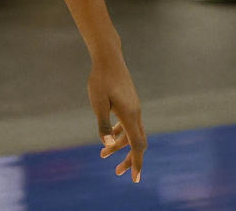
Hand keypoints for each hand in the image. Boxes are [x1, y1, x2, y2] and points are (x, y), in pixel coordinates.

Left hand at [89, 53, 145, 182]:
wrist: (108, 58)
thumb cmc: (100, 79)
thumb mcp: (97, 102)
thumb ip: (102, 123)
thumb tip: (106, 144)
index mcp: (130, 115)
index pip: (137, 145)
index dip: (136, 163)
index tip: (135, 178)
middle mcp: (135, 113)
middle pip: (138, 143)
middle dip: (129, 159)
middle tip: (118, 173)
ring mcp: (134, 108)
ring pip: (132, 134)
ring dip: (121, 146)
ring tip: (103, 156)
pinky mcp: (129, 103)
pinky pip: (128, 124)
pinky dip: (120, 134)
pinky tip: (108, 138)